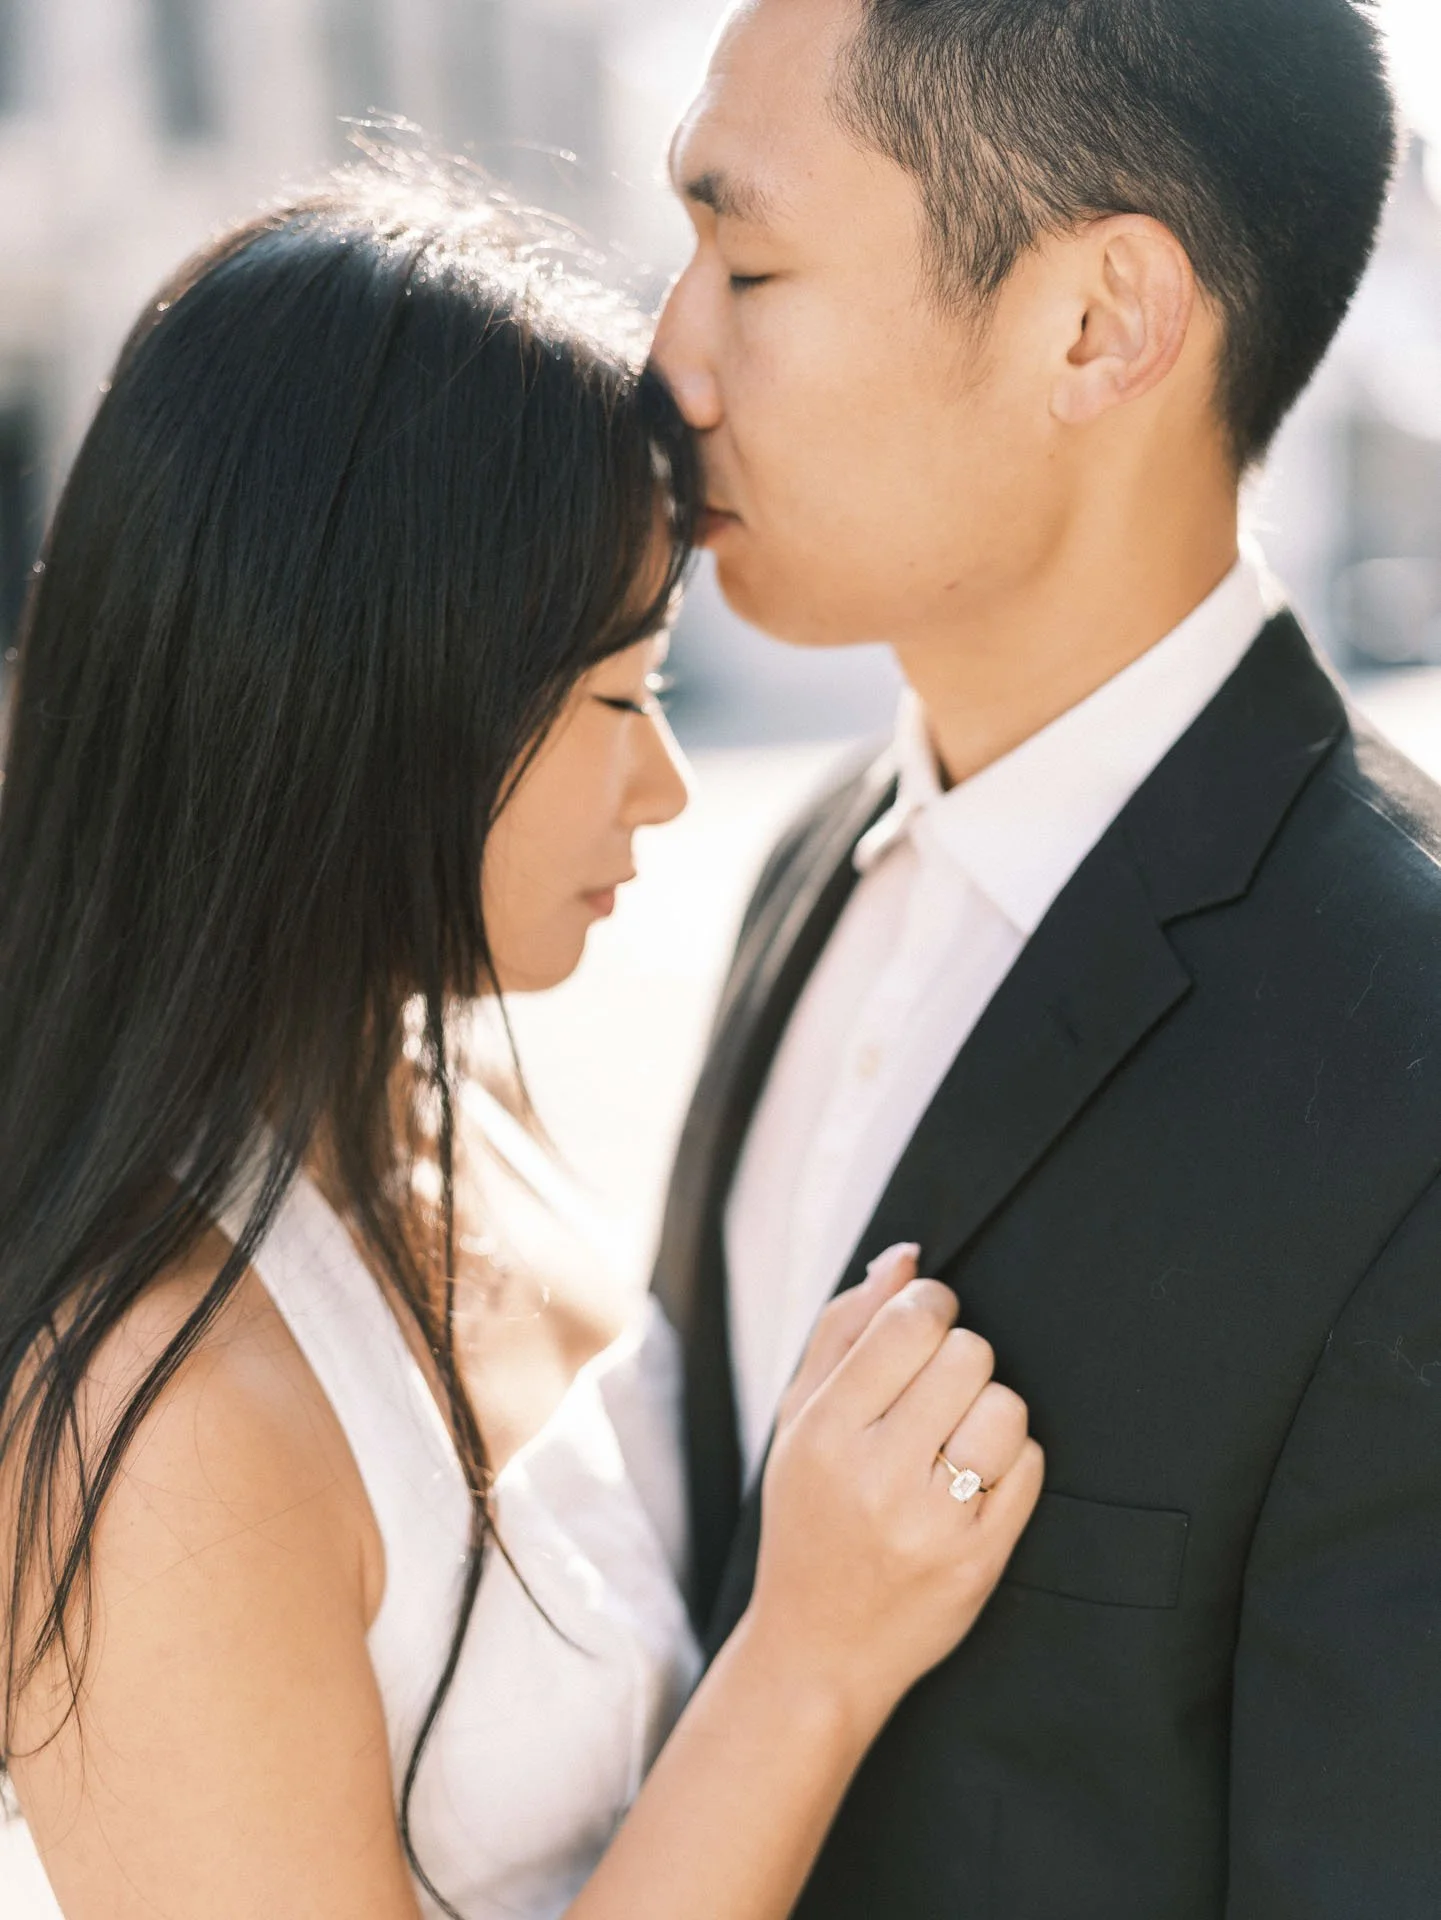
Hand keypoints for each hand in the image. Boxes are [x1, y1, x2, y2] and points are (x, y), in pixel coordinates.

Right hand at [747, 1246, 1043, 1735]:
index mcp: (824, 1431)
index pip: (909, 1322)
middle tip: (934, 1394)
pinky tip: (973, 1483)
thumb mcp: (798, 1421)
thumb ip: (845, 1329)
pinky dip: (1012, 1463)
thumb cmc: (809, 1517)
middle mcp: (877, 1474)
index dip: (932, 1307)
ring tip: (954, 1439)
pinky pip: (1031, 1466)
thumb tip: (906, 1258)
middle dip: (960, 1359)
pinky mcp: (981, 1559)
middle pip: (968, 1355)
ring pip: (1007, 1407)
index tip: (925, 1326)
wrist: (819, 1647)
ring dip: (990, 1412)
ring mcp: (935, 1521)